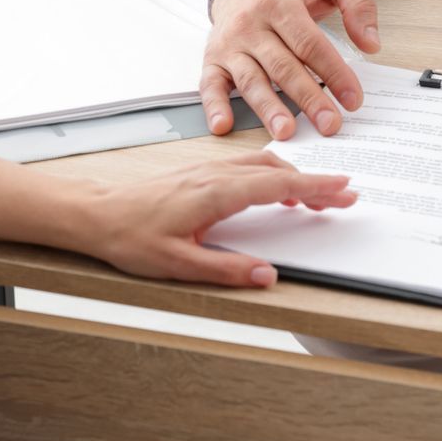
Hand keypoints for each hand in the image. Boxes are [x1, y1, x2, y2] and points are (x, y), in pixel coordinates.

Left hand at [89, 151, 357, 286]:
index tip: (344, 190)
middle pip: (279, 172)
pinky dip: (272, 174)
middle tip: (345, 195)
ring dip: (295, 177)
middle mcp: (215, 174)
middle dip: (315, 183)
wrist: (96, 213)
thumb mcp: (178, 265)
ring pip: (263, 164)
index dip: (315, 189)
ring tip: (316, 197)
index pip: (279, 186)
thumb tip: (267, 276)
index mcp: (216, 193)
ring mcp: (207, 169)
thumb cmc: (130, 236)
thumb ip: (226, 270)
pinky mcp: (199, 171)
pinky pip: (247, 165)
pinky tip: (274, 190)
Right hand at [201, 0, 381, 139]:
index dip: (333, 72)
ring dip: (267, 108)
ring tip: (286, 131)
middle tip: (330, 124)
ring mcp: (230, 43)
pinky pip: (210, 84)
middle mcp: (250, 22)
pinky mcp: (214, 59)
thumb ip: (358, 1)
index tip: (352, 98)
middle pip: (282, 66)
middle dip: (308, 97)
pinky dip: (214, 106)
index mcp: (279, 0)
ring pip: (250, 79)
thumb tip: (370, 43)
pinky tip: (223, 126)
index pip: (309, 42)